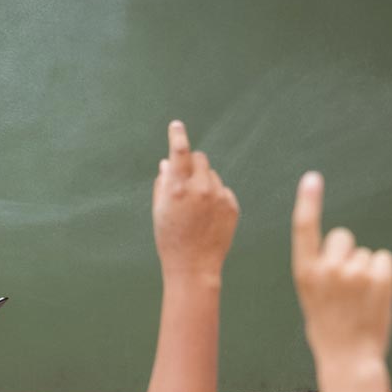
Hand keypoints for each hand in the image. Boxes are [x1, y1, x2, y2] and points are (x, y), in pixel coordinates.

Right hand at [151, 121, 238, 280]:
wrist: (194, 267)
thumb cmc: (170, 239)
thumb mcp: (159, 211)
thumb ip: (163, 183)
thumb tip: (167, 163)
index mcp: (178, 188)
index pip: (179, 151)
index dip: (177, 136)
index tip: (177, 125)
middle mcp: (200, 188)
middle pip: (200, 158)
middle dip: (192, 164)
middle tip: (186, 180)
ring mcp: (219, 196)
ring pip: (212, 175)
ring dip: (204, 182)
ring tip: (196, 209)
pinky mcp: (232, 205)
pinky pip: (223, 190)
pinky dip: (215, 197)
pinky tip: (208, 217)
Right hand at [292, 172, 391, 368]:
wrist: (348, 359)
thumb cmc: (329, 329)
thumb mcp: (312, 297)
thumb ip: (322, 270)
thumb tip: (343, 248)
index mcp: (305, 273)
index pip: (304, 229)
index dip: (308, 201)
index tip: (312, 178)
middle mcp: (327, 268)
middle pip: (342, 236)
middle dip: (346, 252)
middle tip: (346, 286)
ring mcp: (354, 272)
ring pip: (365, 253)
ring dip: (366, 271)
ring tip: (360, 300)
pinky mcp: (379, 276)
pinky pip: (383, 260)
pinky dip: (383, 275)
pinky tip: (374, 298)